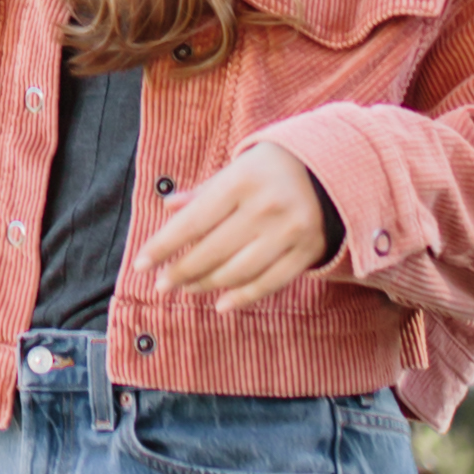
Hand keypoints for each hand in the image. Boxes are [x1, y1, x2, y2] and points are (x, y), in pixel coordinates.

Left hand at [141, 138, 330, 310]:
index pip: (193, 221)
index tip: (141, 264)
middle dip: (181, 272)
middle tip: (161, 285)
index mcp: (243, 180)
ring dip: (206, 285)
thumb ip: (204, 191)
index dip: (164, 245)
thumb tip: (169, 207)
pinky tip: (221, 305)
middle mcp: (267, 207)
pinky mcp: (307, 252)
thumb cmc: (272, 169)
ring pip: (238, 271)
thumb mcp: (237, 168)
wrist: (333, 171)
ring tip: (186, 289)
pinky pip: (269, 283)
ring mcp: (290, 232)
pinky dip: (243, 297)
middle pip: (213, 251)